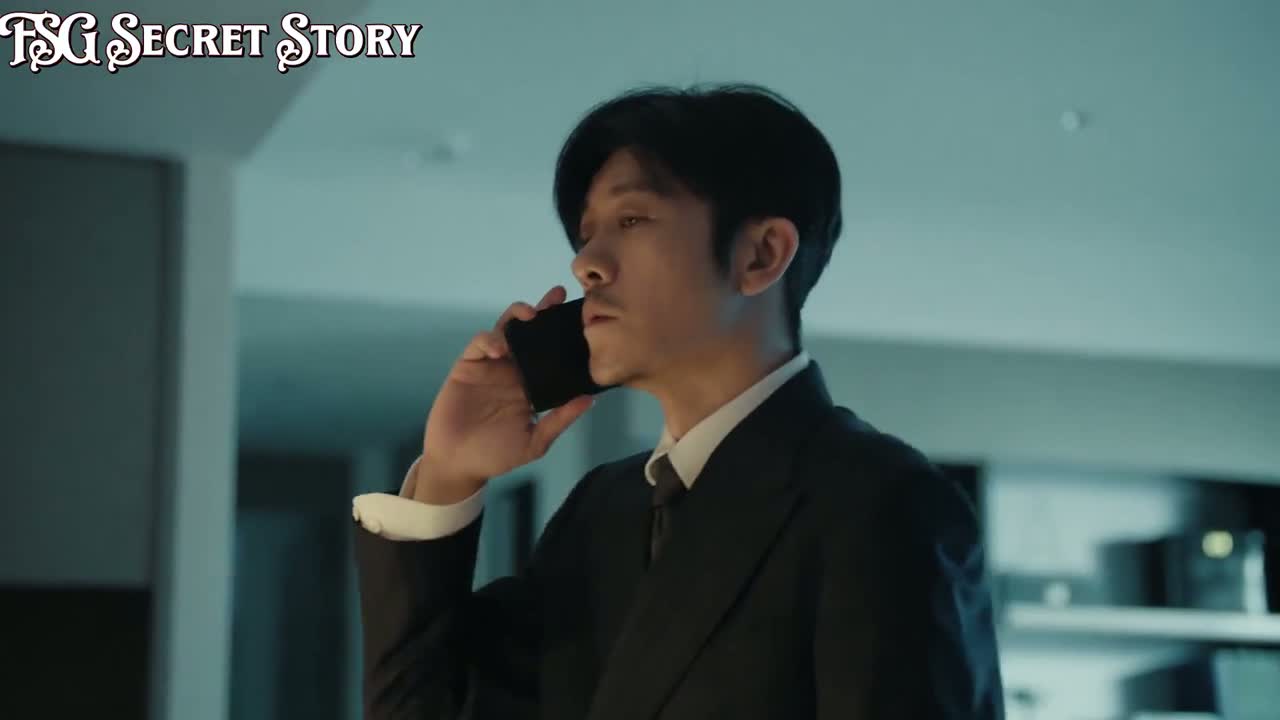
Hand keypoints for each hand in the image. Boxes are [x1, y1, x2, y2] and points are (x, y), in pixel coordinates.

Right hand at [414, 285, 594, 502]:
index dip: (564, 334)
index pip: (551, 352)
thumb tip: (590, 400)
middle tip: (558, 295)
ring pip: (506, 328)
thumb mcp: (535, 441)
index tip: (583, 319)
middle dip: (544, 310)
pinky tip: (499, 349)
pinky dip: (490, 340)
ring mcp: (491, 365)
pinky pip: (480, 343)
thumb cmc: (497, 454)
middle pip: (531, 331)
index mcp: (532, 383)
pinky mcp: (468, 365)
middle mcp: (513, 369)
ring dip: (517, 316)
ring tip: (530, 314)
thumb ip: (560, 420)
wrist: (459, 463)